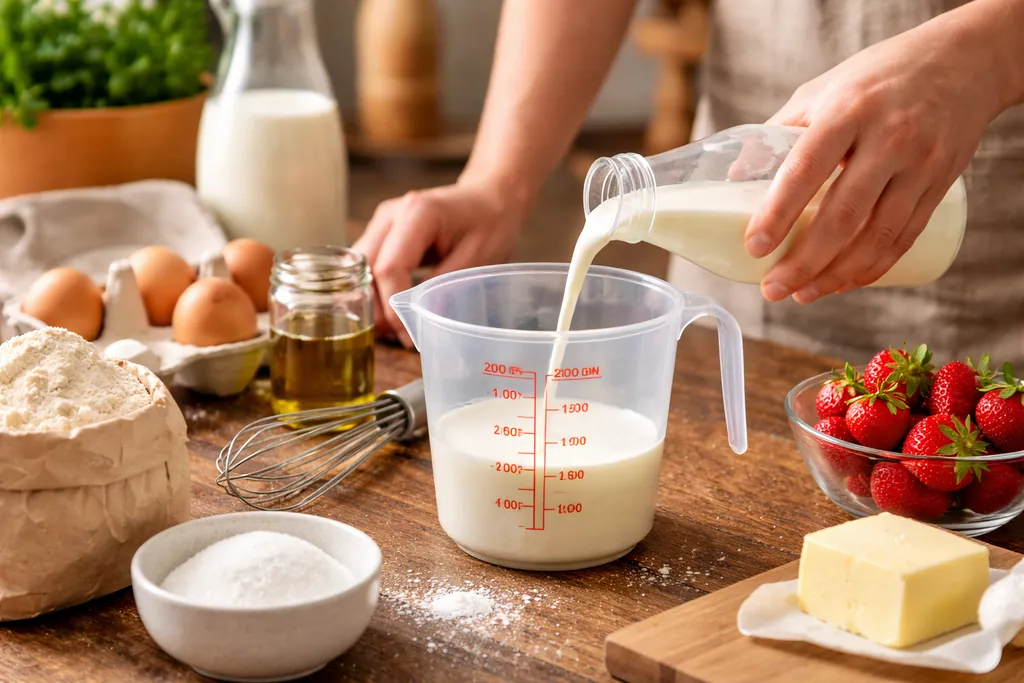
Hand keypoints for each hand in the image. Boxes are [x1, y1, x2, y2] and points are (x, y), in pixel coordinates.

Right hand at [353, 181, 523, 346]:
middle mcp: (391, 215)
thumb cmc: (488, 223)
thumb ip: (445, 287)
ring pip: (361, 270)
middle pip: (366, 270)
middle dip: (378, 309)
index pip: (388, 268)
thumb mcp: (477, 258)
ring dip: (373, 302)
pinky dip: (376, 291)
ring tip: (397, 330)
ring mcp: (383, 222)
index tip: (408, 334)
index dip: (393, 306)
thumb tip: (419, 321)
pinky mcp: (383, 233)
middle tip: (400, 338)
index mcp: (416, 214)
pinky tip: (393, 313)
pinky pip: (369, 266)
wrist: (489, 197)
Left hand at [744, 17, 1004, 303]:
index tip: (753, 247)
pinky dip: (873, 268)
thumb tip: (734, 180)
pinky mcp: (940, 185)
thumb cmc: (877, 76)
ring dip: (836, 275)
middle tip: (771, 289)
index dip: (778, 213)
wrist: (965, 60)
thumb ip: (778, 133)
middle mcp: (888, 138)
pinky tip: (844, 283)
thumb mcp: (821, 91)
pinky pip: (904, 238)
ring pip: (877, 237)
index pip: (806, 169)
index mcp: (848, 110)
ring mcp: (920, 164)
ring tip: (801, 295)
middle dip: (803, 262)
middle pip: (843, 215)